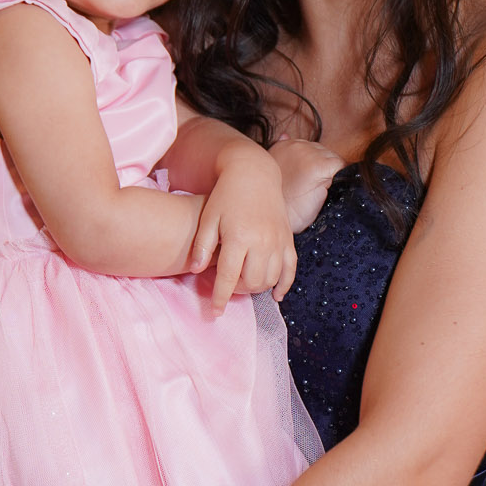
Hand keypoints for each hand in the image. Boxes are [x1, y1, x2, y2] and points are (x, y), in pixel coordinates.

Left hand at [189, 143, 295, 311]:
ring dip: (256, 288)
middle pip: (251, 283)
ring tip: (243, 283)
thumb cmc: (226, 194)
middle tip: (227, 286)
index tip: (214, 313)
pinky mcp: (288, 240)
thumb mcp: (208, 217)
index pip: (227, 277)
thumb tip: (195, 271)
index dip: (220, 298)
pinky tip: (275, 295)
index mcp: (239, 237)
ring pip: (270, 280)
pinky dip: (283, 285)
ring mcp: (278, 242)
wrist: (255, 173)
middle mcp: (261, 242)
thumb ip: (202, 245)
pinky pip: (290, 270)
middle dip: (237, 291)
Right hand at [268, 139, 345, 231]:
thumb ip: (283, 155)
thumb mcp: (275, 174)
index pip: (311, 149)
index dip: (314, 167)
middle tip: (309, 191)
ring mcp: (309, 154)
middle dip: (324, 170)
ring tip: (314, 193)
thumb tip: (285, 135)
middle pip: (325, 152)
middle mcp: (296, 145)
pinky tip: (326, 192)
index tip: (306, 182)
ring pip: (334, 160)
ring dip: (331, 176)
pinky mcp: (321, 165)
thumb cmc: (276, 203)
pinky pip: (342, 167)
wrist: (272, 223)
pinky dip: (341, 179)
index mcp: (283, 145)